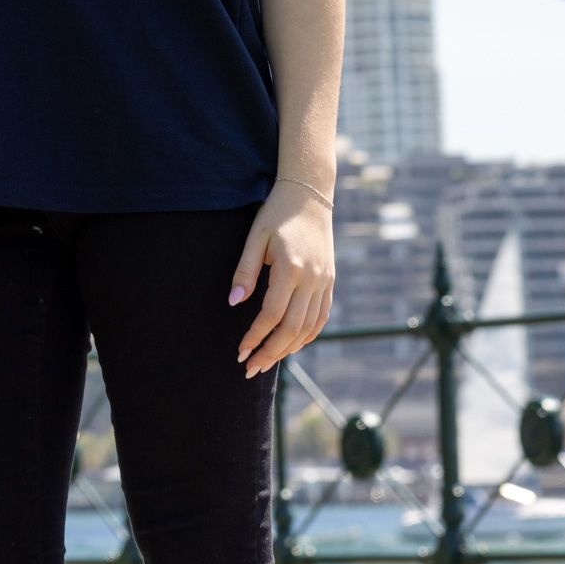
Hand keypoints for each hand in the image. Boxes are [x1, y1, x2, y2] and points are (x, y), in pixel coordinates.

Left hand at [231, 183, 335, 377]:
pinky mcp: (330, 281)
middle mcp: (313, 279)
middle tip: (251, 368)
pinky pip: (321, 317)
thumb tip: (233, 302)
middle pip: (292, 329)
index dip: (256, 337)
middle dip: (271, 352)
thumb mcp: (256, 237)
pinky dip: (307, 335)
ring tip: (268, 361)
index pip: (272, 315)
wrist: (310, 194)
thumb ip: (245, 271)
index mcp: (292, 269)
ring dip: (288, 349)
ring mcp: (325, 282)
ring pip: (309, 327)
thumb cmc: (277, 214)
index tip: (240, 351)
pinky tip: (292, 345)